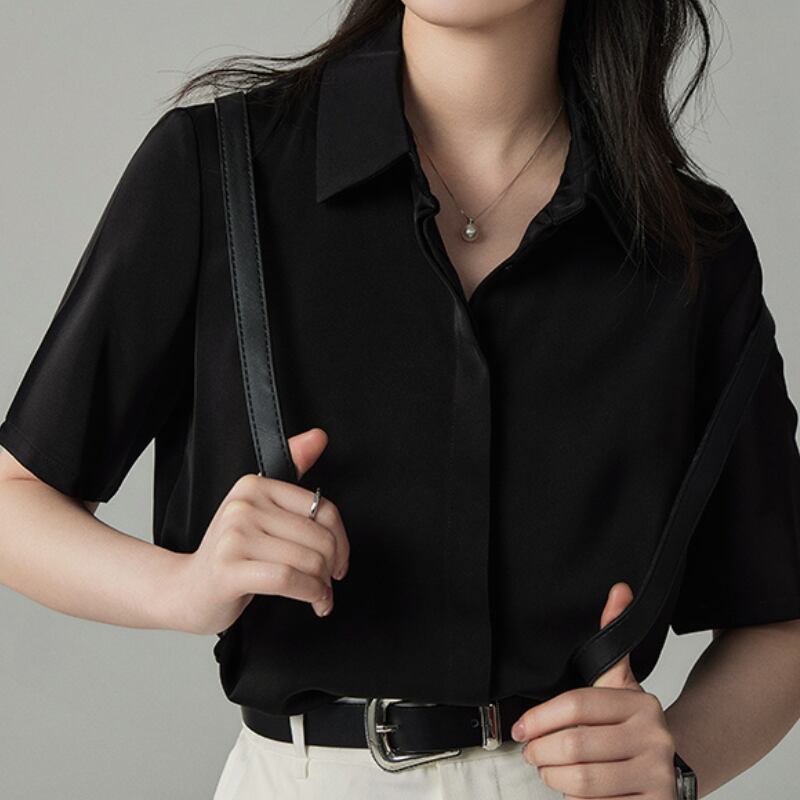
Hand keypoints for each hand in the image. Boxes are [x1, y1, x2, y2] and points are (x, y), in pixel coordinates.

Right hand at [171, 427, 349, 633]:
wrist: (186, 589)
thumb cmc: (231, 555)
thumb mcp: (261, 511)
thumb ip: (292, 473)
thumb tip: (318, 436)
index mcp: (254, 485)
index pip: (322, 508)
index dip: (341, 540)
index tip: (339, 559)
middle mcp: (243, 505)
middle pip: (318, 537)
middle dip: (331, 567)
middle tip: (326, 582)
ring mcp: (234, 536)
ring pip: (307, 560)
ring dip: (322, 586)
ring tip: (319, 595)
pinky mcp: (229, 569)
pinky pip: (288, 579)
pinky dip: (310, 594)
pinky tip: (312, 601)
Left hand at [511, 582, 677, 798]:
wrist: (672, 770)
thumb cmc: (632, 726)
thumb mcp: (621, 682)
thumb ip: (613, 637)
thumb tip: (619, 589)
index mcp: (640, 703)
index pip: (577, 705)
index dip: (540, 718)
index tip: (521, 728)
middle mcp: (654, 738)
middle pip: (574, 745)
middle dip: (541, 751)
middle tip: (530, 753)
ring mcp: (657, 776)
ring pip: (582, 781)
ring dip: (553, 778)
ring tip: (548, 770)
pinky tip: (574, 791)